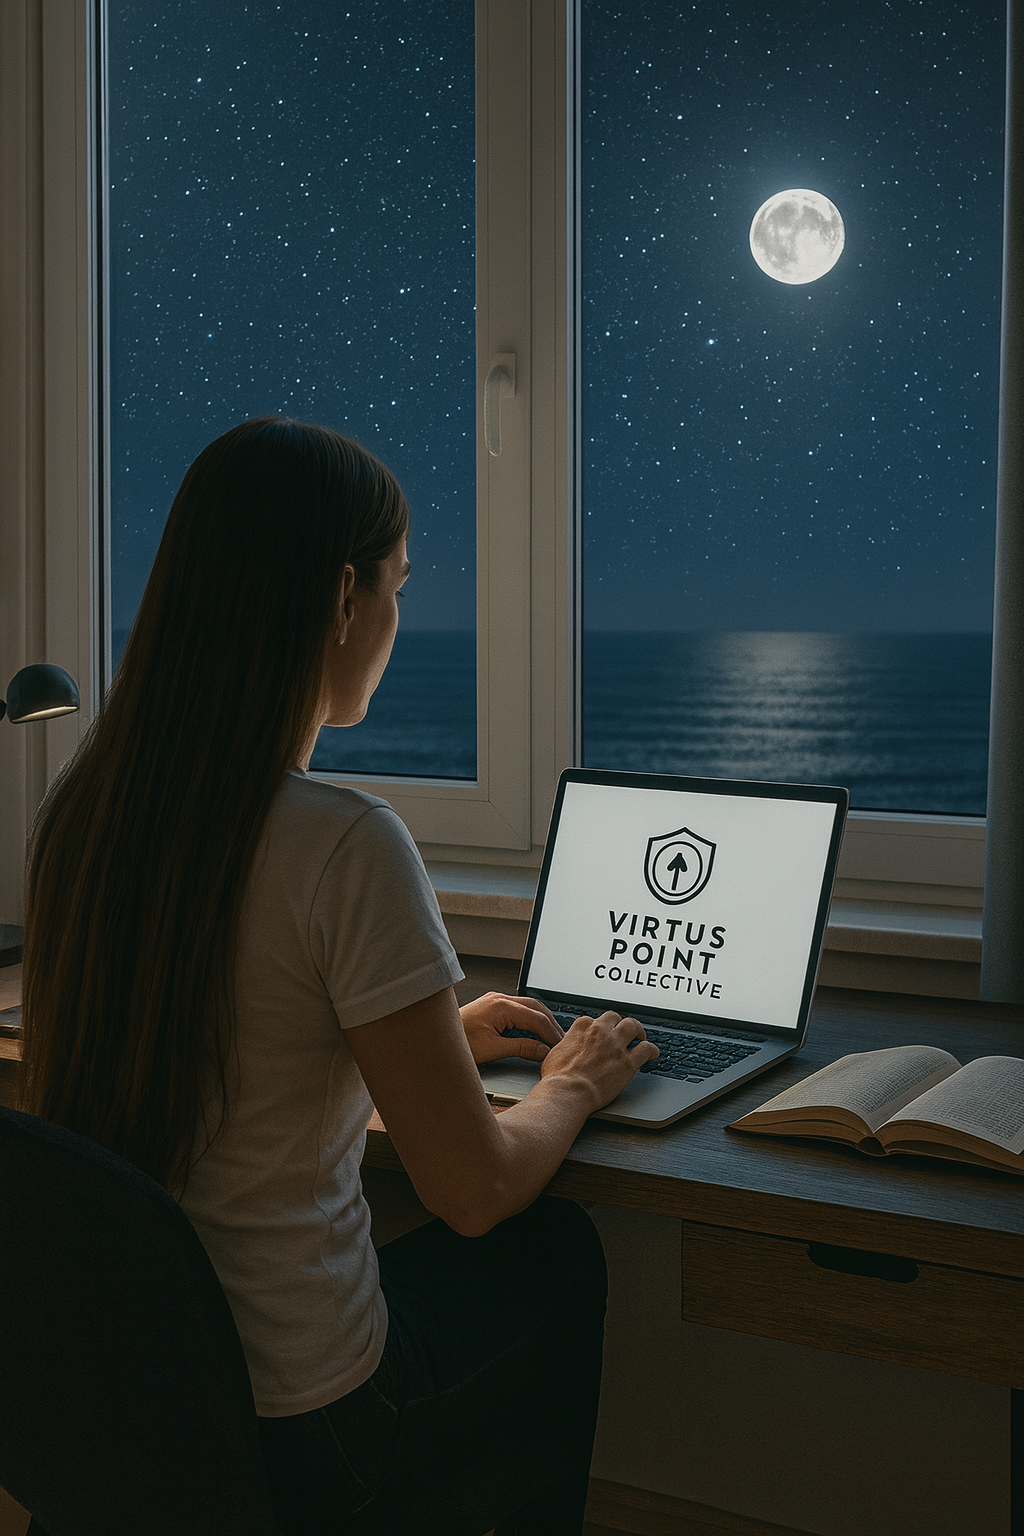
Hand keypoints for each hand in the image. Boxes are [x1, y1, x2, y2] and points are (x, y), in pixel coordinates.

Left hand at [460, 991, 563, 1064]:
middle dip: (550, 1023)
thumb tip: (542, 1050)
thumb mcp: (493, 1049)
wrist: (436, 1038)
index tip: (560, 1045)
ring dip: (541, 1020)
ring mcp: (495, 1000)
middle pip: (536, 1008)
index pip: (536, 1018)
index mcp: (501, 1006)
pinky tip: (533, 1029)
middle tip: (561, 1039)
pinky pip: (517, 1008)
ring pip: (528, 1006)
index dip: (551, 1033)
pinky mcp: (491, 1005)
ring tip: (551, 1035)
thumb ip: (521, 1047)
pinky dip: (529, 1019)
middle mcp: (499, 999)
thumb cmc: (458, 1042)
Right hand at [539, 1011, 658, 1110]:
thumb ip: (567, 1044)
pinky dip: (651, 1050)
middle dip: (620, 1024)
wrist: (567, 1092)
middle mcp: (600, 1031)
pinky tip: (653, 1053)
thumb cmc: (557, 1078)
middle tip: (623, 1031)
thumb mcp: (555, 1052)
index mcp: (582, 1027)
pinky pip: (646, 1049)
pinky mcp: (628, 1062)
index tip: (602, 1035)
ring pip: (633, 1027)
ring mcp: (616, 1045)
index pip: (595, 1020)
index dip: (600, 1028)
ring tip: (641, 1037)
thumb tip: (567, 1046)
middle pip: (616, 1018)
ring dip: (638, 1031)